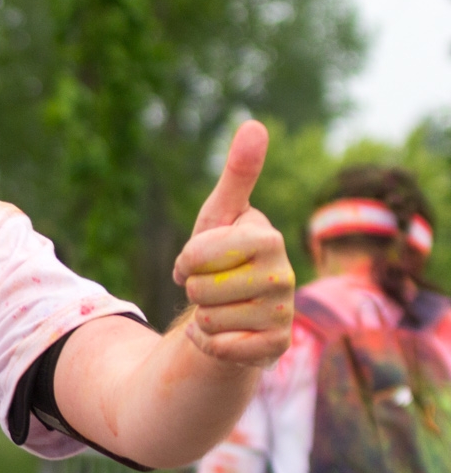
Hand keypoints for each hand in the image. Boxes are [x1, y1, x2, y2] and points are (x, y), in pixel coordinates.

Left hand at [172, 120, 293, 367]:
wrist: (231, 307)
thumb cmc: (221, 255)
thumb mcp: (219, 214)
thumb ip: (236, 173)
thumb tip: (255, 124)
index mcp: (267, 238)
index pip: (199, 253)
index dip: (188, 258)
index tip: (197, 258)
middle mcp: (284, 276)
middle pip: (201, 289)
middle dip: (194, 288)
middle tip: (211, 285)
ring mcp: (284, 314)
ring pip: (208, 319)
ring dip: (202, 316)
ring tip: (220, 307)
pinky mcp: (275, 347)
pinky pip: (220, 348)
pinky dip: (209, 343)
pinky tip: (224, 333)